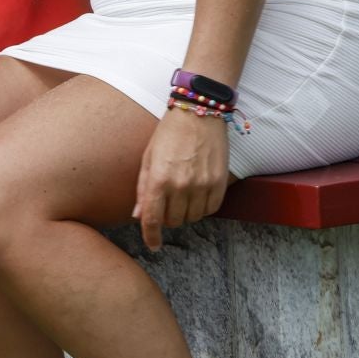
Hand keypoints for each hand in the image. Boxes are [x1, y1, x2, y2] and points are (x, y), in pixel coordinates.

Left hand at [132, 107, 230, 251]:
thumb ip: (143, 188)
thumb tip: (138, 216)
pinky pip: (211, 210)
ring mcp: (203, 185)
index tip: (153, 245)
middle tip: (167, 201)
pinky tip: (197, 193)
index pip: (153, 219)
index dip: (151, 236)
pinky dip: (202, 207)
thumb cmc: (169, 133)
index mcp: (159, 178)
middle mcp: (181, 185)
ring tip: (182, 193)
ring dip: (185, 212)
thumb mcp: (148, 157)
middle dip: (167, 216)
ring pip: (192, 218)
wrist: (199, 112)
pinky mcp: (220, 183)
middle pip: (173, 221)